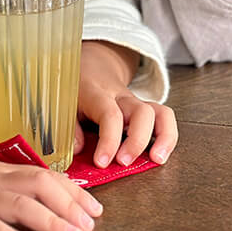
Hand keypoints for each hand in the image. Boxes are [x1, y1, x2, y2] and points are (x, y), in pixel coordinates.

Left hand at [76, 41, 177, 167]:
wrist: (91, 67)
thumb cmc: (76, 90)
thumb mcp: (63, 104)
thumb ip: (69, 127)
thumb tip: (78, 150)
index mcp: (98, 94)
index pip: (110, 115)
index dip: (109, 141)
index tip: (101, 163)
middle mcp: (122, 97)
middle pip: (142, 113)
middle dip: (137, 141)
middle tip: (124, 163)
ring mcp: (137, 103)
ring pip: (161, 113)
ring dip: (164, 137)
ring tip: (157, 159)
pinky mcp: (146, 110)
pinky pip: (165, 118)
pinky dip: (168, 137)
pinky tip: (161, 154)